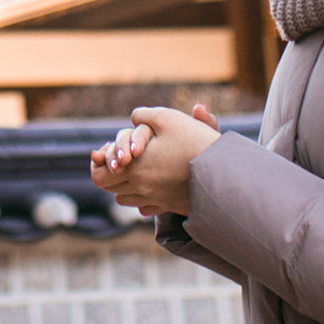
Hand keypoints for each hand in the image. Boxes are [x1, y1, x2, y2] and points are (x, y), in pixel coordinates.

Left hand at [89, 103, 220, 217]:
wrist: (225, 173)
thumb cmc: (195, 143)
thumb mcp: (168, 118)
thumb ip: (144, 115)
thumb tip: (133, 119)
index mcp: (135, 168)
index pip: (99, 177)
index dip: (98, 164)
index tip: (106, 151)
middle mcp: (141, 188)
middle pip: (110, 189)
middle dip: (111, 173)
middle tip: (121, 157)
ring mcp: (155, 200)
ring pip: (126, 199)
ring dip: (125, 185)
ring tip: (136, 168)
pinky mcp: (170, 206)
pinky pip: (145, 207)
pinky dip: (141, 196)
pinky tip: (151, 182)